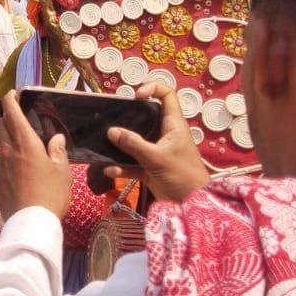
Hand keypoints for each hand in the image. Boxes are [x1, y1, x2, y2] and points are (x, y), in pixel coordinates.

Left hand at [0, 89, 72, 218]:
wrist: (30, 222)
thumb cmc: (50, 194)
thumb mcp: (62, 171)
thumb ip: (57, 150)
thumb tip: (55, 137)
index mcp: (25, 143)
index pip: (12, 112)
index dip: (10, 99)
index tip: (13, 93)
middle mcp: (7, 149)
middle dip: (2, 113)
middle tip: (12, 112)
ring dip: (0, 131)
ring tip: (12, 133)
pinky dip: (1, 150)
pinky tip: (11, 157)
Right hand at [104, 83, 208, 202]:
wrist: (191, 206)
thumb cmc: (182, 177)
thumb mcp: (156, 158)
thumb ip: (133, 144)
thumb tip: (111, 131)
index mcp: (173, 125)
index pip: (167, 96)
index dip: (152, 89)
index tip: (135, 96)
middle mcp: (165, 135)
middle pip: (145, 118)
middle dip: (127, 119)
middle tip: (112, 120)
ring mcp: (157, 152)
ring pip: (135, 142)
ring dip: (120, 145)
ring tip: (104, 145)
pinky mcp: (150, 169)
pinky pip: (132, 163)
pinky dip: (121, 166)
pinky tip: (110, 170)